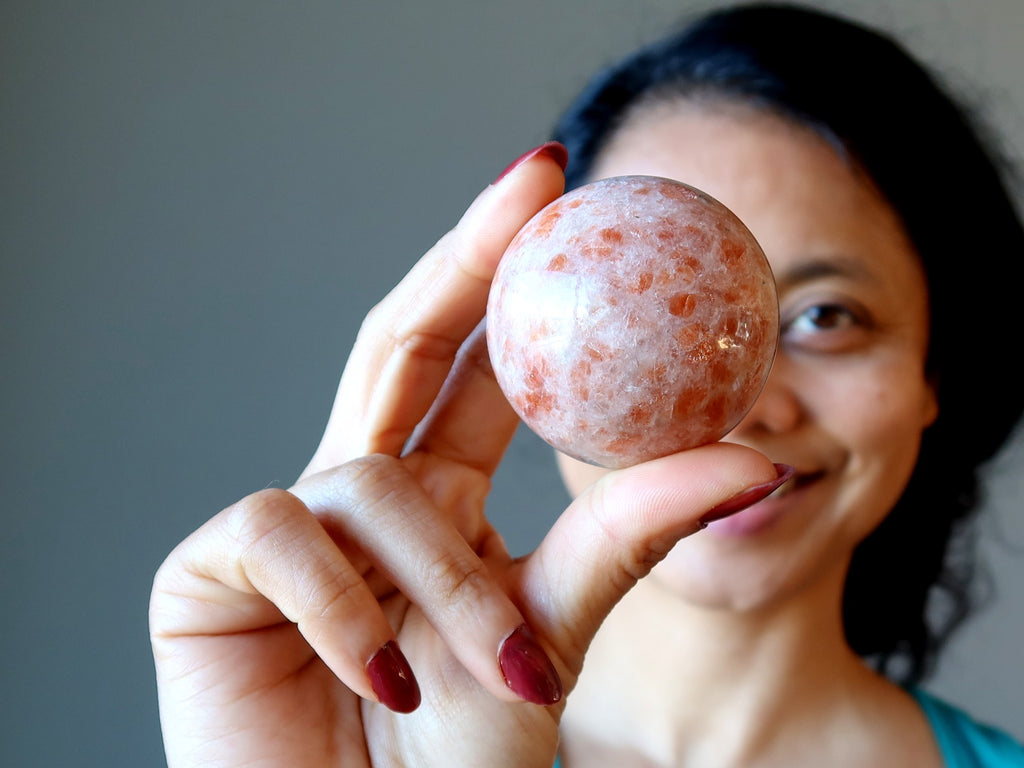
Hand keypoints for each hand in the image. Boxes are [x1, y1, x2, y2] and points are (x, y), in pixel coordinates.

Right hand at [149, 143, 780, 766]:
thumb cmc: (452, 765)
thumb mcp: (552, 635)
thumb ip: (629, 539)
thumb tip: (750, 458)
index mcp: (434, 502)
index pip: (471, 365)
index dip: (505, 268)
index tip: (559, 181)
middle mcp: (359, 497)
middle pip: (403, 345)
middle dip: (463, 259)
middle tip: (530, 184)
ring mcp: (282, 529)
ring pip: (364, 473)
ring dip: (444, 577)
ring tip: (490, 671)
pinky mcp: (207, 571)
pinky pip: (279, 533)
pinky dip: (346, 604)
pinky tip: (382, 680)